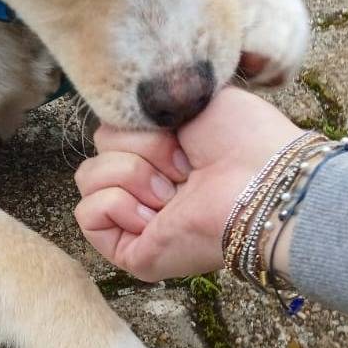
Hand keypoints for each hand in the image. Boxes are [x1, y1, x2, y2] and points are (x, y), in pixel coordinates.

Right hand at [74, 87, 309, 281]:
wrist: (260, 183)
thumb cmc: (244, 139)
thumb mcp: (191, 97)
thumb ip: (152, 100)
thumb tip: (124, 106)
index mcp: (162, 152)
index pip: (113, 128)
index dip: (139, 126)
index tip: (182, 133)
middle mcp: (147, 185)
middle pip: (99, 147)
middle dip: (140, 148)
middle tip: (184, 168)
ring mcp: (136, 219)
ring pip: (88, 178)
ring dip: (132, 174)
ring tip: (172, 193)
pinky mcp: (128, 250)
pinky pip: (86, 214)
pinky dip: (118, 204)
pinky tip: (154, 215)